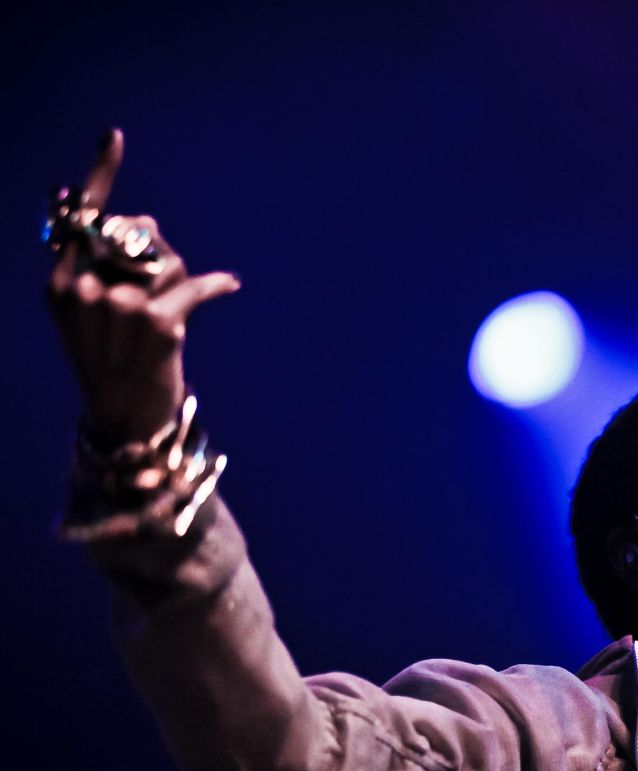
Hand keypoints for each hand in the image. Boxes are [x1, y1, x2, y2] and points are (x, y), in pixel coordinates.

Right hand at [45, 129, 239, 442]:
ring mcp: (120, 306)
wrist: (127, 418)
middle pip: (137, 236)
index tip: (115, 137)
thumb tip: (144, 225)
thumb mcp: (91, 316)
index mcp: (59, 284)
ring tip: (174, 310)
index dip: (101, 176)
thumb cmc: (114, 362)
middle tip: (163, 284)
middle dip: (157, 250)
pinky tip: (230, 284)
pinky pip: (196, 285)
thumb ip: (104, 269)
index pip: (79, 220)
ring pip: (169, 261)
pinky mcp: (159, 323)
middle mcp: (84, 290)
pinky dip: (217, 285)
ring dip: (182, 279)